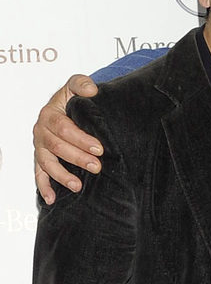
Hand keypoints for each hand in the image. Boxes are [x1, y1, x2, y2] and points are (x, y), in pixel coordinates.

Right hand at [33, 74, 101, 204]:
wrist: (64, 108)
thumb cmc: (71, 100)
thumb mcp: (75, 86)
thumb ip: (82, 84)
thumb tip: (91, 90)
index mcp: (50, 114)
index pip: (64, 128)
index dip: (81, 139)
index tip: (99, 148)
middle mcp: (41, 131)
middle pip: (57, 147)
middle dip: (77, 158)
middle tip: (96, 167)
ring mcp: (40, 147)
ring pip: (47, 163)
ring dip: (62, 175)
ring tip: (78, 186)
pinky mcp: (41, 159)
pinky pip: (39, 174)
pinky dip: (44, 187)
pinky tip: (52, 199)